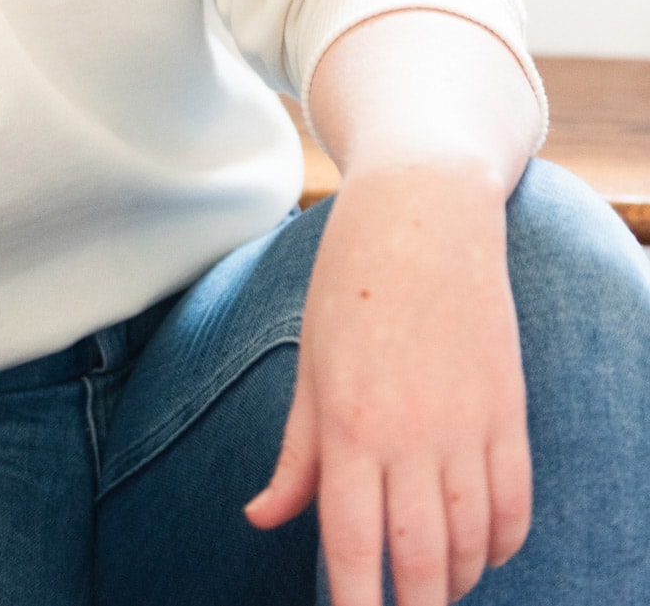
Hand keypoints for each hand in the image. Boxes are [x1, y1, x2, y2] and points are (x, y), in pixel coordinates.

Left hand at [245, 163, 530, 604]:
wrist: (423, 209)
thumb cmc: (352, 281)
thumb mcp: (310, 362)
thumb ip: (295, 453)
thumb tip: (262, 518)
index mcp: (347, 423)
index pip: (355, 546)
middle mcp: (409, 432)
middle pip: (420, 558)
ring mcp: (466, 422)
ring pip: (472, 539)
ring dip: (455, 579)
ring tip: (435, 587)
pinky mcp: (506, 407)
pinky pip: (514, 501)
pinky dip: (502, 542)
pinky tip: (483, 551)